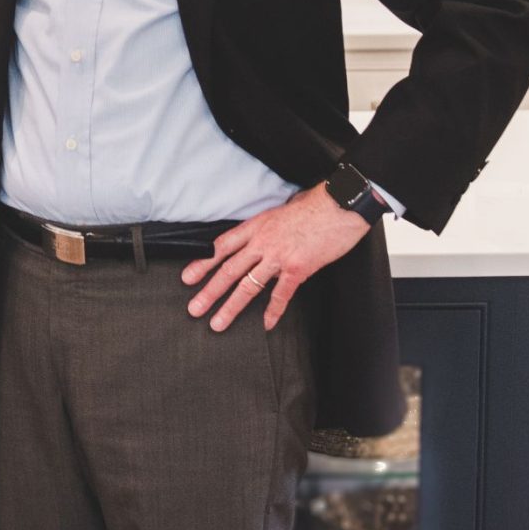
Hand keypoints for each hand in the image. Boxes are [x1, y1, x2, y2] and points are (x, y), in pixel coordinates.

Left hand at [181, 184, 374, 332]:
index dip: (203, 263)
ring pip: (248, 286)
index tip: (188, 278)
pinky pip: (281, 294)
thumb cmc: (314, 206)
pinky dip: (273, 311)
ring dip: (230, 307)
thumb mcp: (280, 211)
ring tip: (218, 322)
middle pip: (228, 270)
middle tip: (194, 308)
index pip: (222, 247)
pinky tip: (266, 323)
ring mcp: (279, 256)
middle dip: (209, 291)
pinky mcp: (298, 268)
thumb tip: (260, 236)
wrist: (340, 206)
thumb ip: (267, 227)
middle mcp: (262, 242)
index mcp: (256, 226)